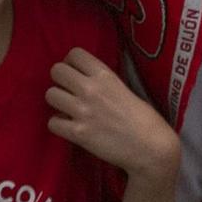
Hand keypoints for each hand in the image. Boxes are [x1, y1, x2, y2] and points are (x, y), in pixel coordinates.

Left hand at [46, 49, 179, 178]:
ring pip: (50, 95)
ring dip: (58, 102)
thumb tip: (84, 78)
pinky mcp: (78, 133)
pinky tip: (70, 127)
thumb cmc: (144, 119)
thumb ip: (103, 82)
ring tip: (68, 110)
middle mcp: (91, 89)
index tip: (76, 73)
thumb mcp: (124, 88)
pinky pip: (52, 122)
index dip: (71, 63)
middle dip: (60, 80)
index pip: (74, 53)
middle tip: (69, 92)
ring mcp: (82, 111)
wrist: (151, 147)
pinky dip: (59, 126)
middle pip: (56, 71)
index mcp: (105, 75)